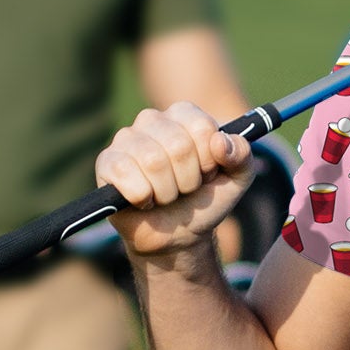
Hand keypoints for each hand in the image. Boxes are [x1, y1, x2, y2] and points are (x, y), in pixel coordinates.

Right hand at [96, 102, 257, 259]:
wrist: (177, 235)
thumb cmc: (204, 200)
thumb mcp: (237, 179)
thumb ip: (242, 155)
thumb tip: (220, 142)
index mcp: (184, 115)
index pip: (202, 127)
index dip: (209, 160)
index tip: (206, 173)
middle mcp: (152, 119)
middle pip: (178, 146)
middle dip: (188, 180)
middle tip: (184, 188)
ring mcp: (126, 138)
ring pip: (153, 161)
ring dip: (167, 192)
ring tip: (165, 196)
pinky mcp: (107, 162)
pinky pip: (125, 175)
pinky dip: (142, 197)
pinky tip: (144, 200)